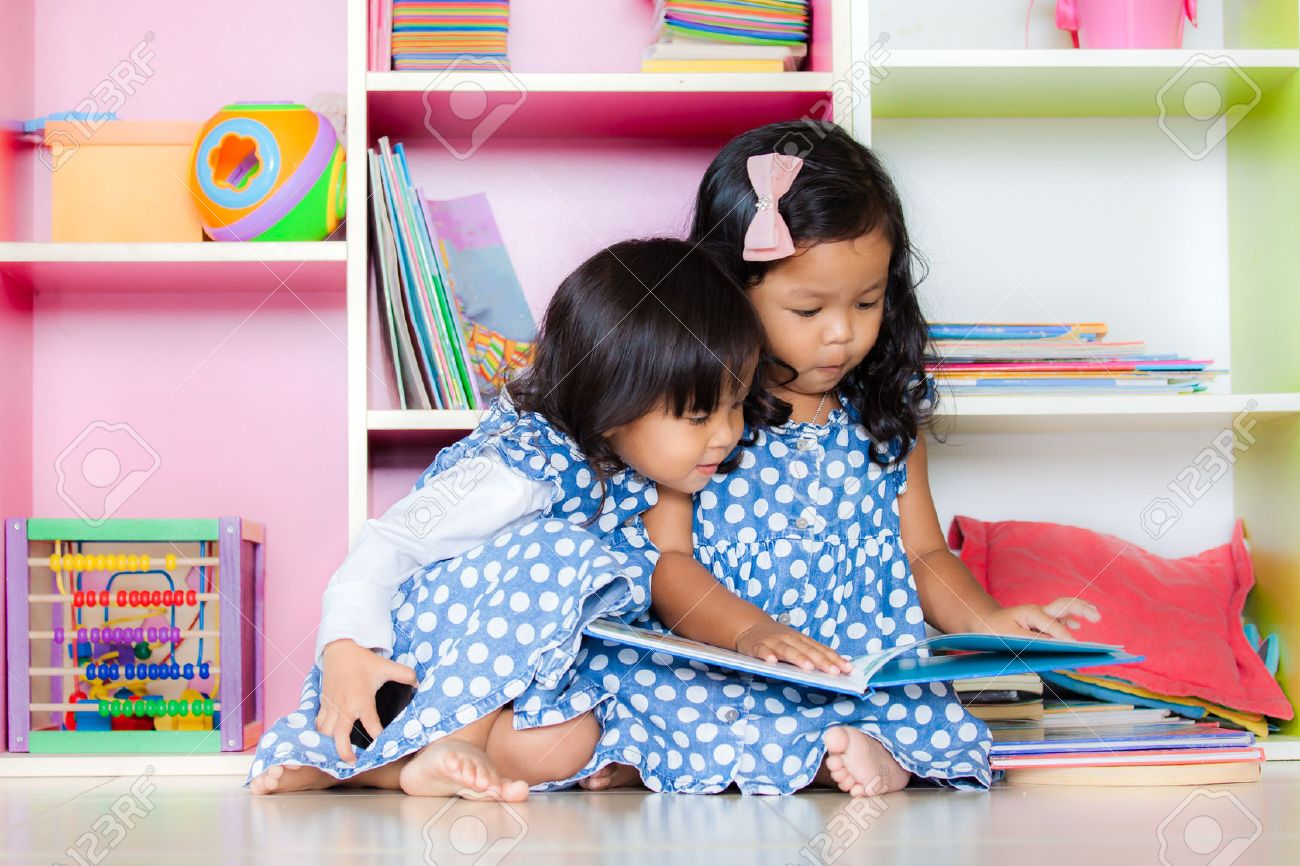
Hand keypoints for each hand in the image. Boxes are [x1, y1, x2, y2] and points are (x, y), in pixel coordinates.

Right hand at [317, 639, 418, 762]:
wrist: (340, 648)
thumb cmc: (363, 660)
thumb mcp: (386, 665)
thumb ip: (405, 675)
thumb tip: (418, 685)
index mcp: (362, 700)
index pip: (371, 725)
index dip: (378, 738)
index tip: (383, 746)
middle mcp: (345, 706)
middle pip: (339, 736)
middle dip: (344, 752)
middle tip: (353, 761)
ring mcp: (332, 706)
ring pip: (326, 732)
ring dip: (331, 744)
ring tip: (340, 753)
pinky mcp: (324, 703)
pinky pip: (319, 723)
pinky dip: (321, 733)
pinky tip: (328, 740)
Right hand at [735, 620, 854, 674]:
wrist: (750, 626)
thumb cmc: (778, 639)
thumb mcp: (796, 643)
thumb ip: (811, 653)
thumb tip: (835, 668)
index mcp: (801, 640)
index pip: (821, 650)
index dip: (834, 659)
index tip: (848, 669)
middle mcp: (789, 639)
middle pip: (807, 650)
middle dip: (822, 661)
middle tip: (834, 672)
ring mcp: (773, 642)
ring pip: (787, 650)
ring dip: (798, 658)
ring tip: (808, 667)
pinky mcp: (756, 647)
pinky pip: (762, 651)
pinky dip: (766, 655)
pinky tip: (772, 662)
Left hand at [969, 597, 1101, 641]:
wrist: (984, 622)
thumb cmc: (995, 629)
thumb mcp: (1010, 636)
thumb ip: (1033, 640)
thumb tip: (1055, 644)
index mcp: (1031, 613)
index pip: (1052, 625)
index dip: (1063, 635)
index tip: (1075, 645)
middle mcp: (1039, 611)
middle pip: (1064, 605)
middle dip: (1081, 609)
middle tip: (1097, 616)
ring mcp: (1041, 615)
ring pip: (1064, 607)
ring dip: (1081, 609)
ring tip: (1096, 615)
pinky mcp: (1041, 621)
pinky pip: (1060, 617)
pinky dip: (1071, 619)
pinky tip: (1078, 625)